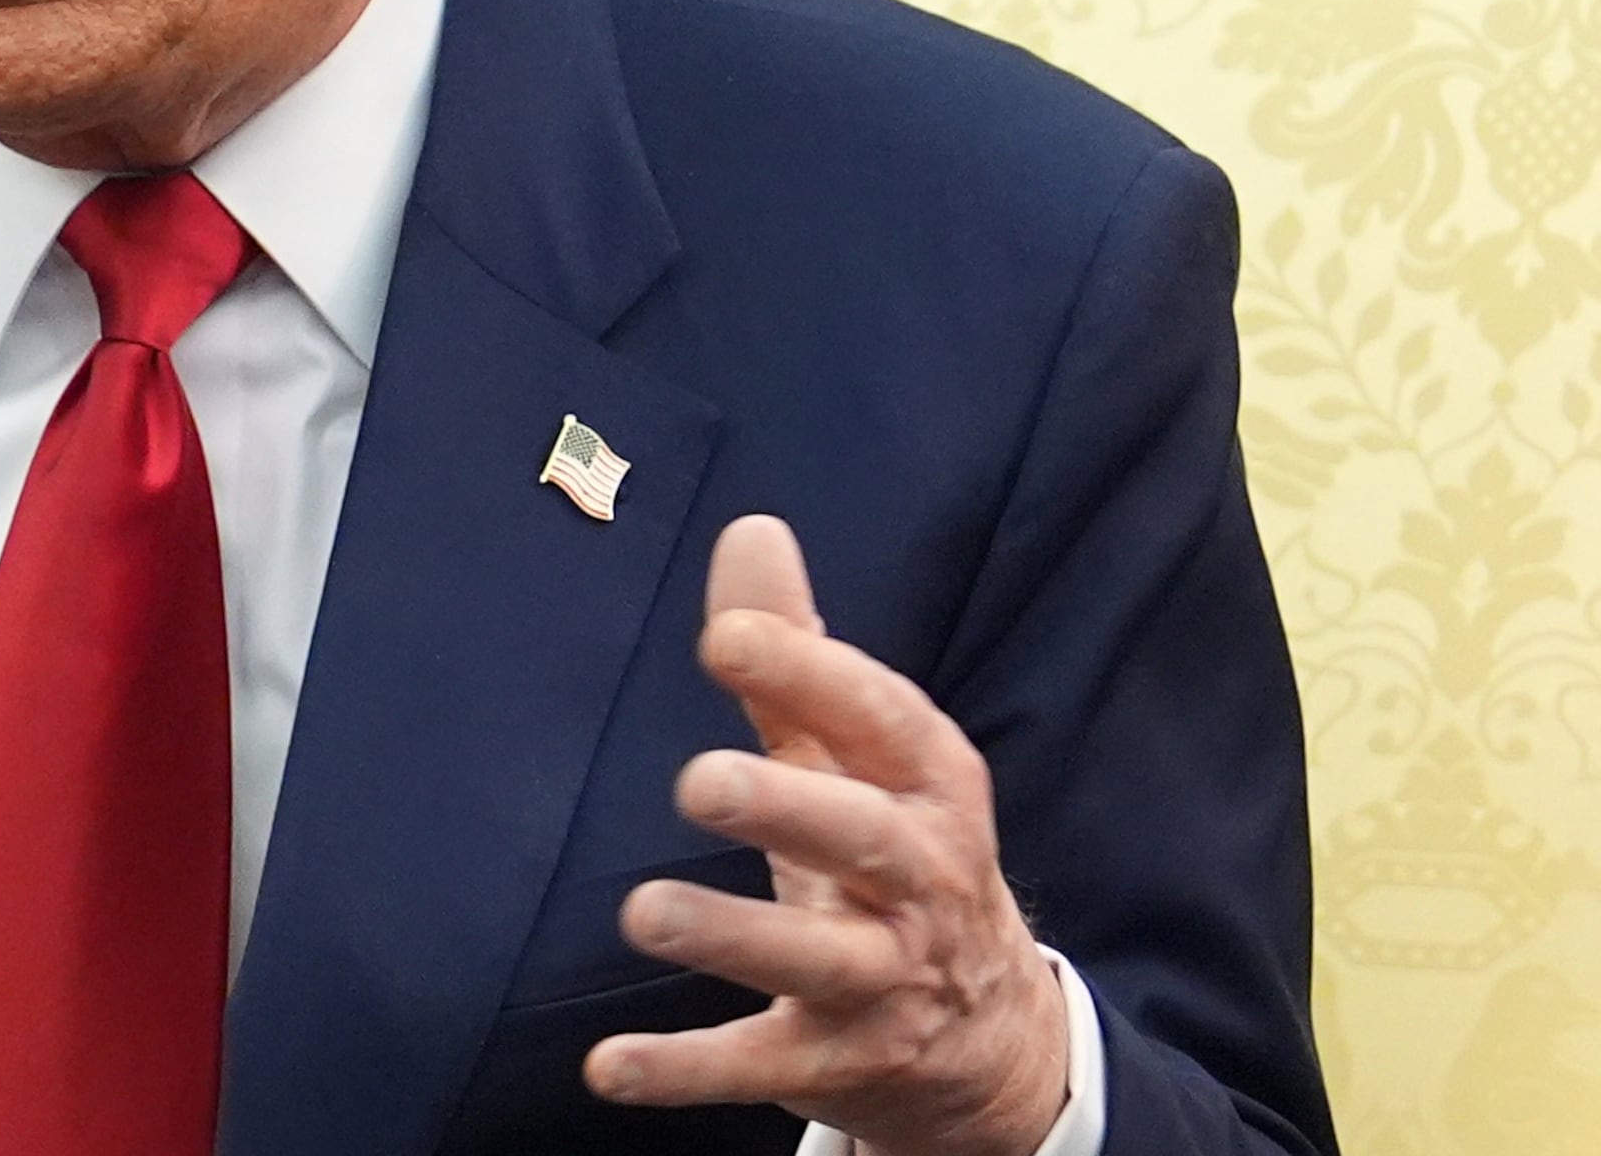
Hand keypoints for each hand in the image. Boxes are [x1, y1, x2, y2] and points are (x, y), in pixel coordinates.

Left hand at [584, 514, 1069, 1155]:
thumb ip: (800, 657)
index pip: (883, 720)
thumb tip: (750, 529)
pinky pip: (759, 1066)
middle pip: (863, 840)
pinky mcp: (838, 1064)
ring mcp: (885, 982)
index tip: (729, 639)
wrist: (993, 1044)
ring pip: (816, 959)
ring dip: (732, 937)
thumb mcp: (864, 760)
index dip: (812, 675)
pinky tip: (606, 1065)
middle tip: (696, 782)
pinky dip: (684, 1071)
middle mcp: (922, 883)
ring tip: (642, 912)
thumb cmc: (897, 863)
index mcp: (930, 789)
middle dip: (787, 808)